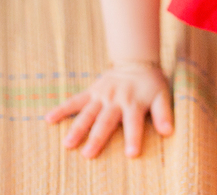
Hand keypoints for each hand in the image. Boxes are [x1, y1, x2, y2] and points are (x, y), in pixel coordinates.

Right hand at [44, 61, 172, 157]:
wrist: (136, 61)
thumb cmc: (151, 84)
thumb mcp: (162, 95)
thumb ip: (163, 114)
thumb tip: (168, 132)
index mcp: (134, 103)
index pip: (134, 124)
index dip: (133, 138)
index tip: (131, 154)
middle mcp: (116, 100)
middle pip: (106, 122)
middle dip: (97, 138)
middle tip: (88, 155)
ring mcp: (101, 96)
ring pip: (87, 114)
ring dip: (77, 128)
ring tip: (67, 144)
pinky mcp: (91, 92)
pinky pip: (74, 101)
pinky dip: (61, 109)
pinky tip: (48, 119)